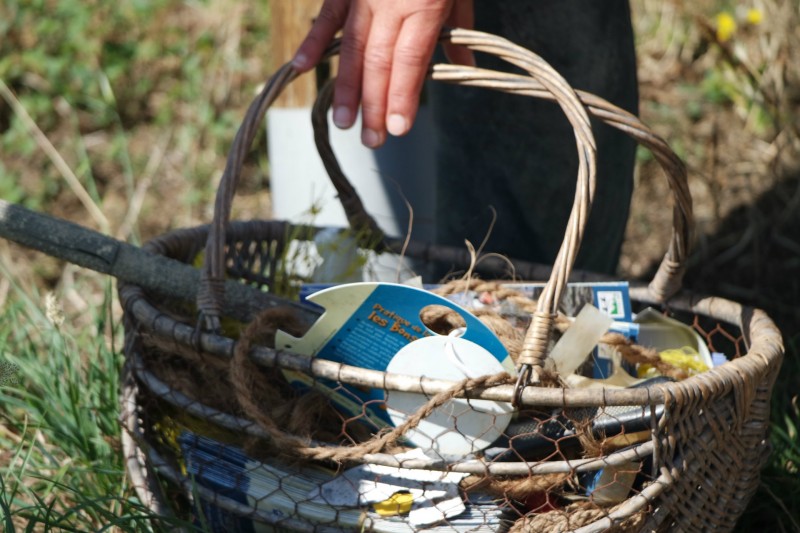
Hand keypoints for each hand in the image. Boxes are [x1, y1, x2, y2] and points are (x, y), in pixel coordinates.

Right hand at [292, 0, 473, 147]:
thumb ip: (459, 27)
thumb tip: (466, 65)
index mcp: (425, 4)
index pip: (410, 62)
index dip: (402, 97)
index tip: (397, 129)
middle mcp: (391, 2)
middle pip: (379, 62)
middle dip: (374, 104)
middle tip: (370, 141)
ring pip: (351, 46)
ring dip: (346, 87)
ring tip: (343, 122)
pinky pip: (327, 15)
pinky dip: (313, 41)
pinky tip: (301, 69)